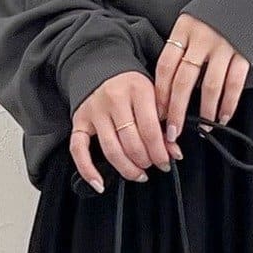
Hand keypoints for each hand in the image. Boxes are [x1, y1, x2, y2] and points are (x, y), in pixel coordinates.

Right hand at [69, 70, 173, 193]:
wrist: (102, 68)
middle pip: (131, 142)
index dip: (160, 151)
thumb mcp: (154, 96)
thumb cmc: (132, 87)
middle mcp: (114, 98)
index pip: (150, 129)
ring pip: (111, 150)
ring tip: (138, 174)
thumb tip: (174, 152)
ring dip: (127, 168)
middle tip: (153, 166)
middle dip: (146, 161)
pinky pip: (78, 150)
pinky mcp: (79, 121)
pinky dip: (88, 170)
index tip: (166, 161)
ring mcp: (94, 110)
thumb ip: (166, 122)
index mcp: (137, 89)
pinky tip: (100, 183)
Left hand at [154, 12, 250, 143]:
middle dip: (177, 111)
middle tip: (173, 132)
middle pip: (184, 81)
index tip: (157, 114)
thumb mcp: (189, 23)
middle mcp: (202, 38)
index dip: (160, 94)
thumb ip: (180, 50)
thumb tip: (169, 90)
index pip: (165, 67)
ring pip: (210, 86)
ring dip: (205, 111)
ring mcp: (224, 46)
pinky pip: (235, 84)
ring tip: (202, 128)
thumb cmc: (213, 12)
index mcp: (183, 30)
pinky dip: (228, 104)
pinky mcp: (244, 53)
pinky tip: (222, 116)